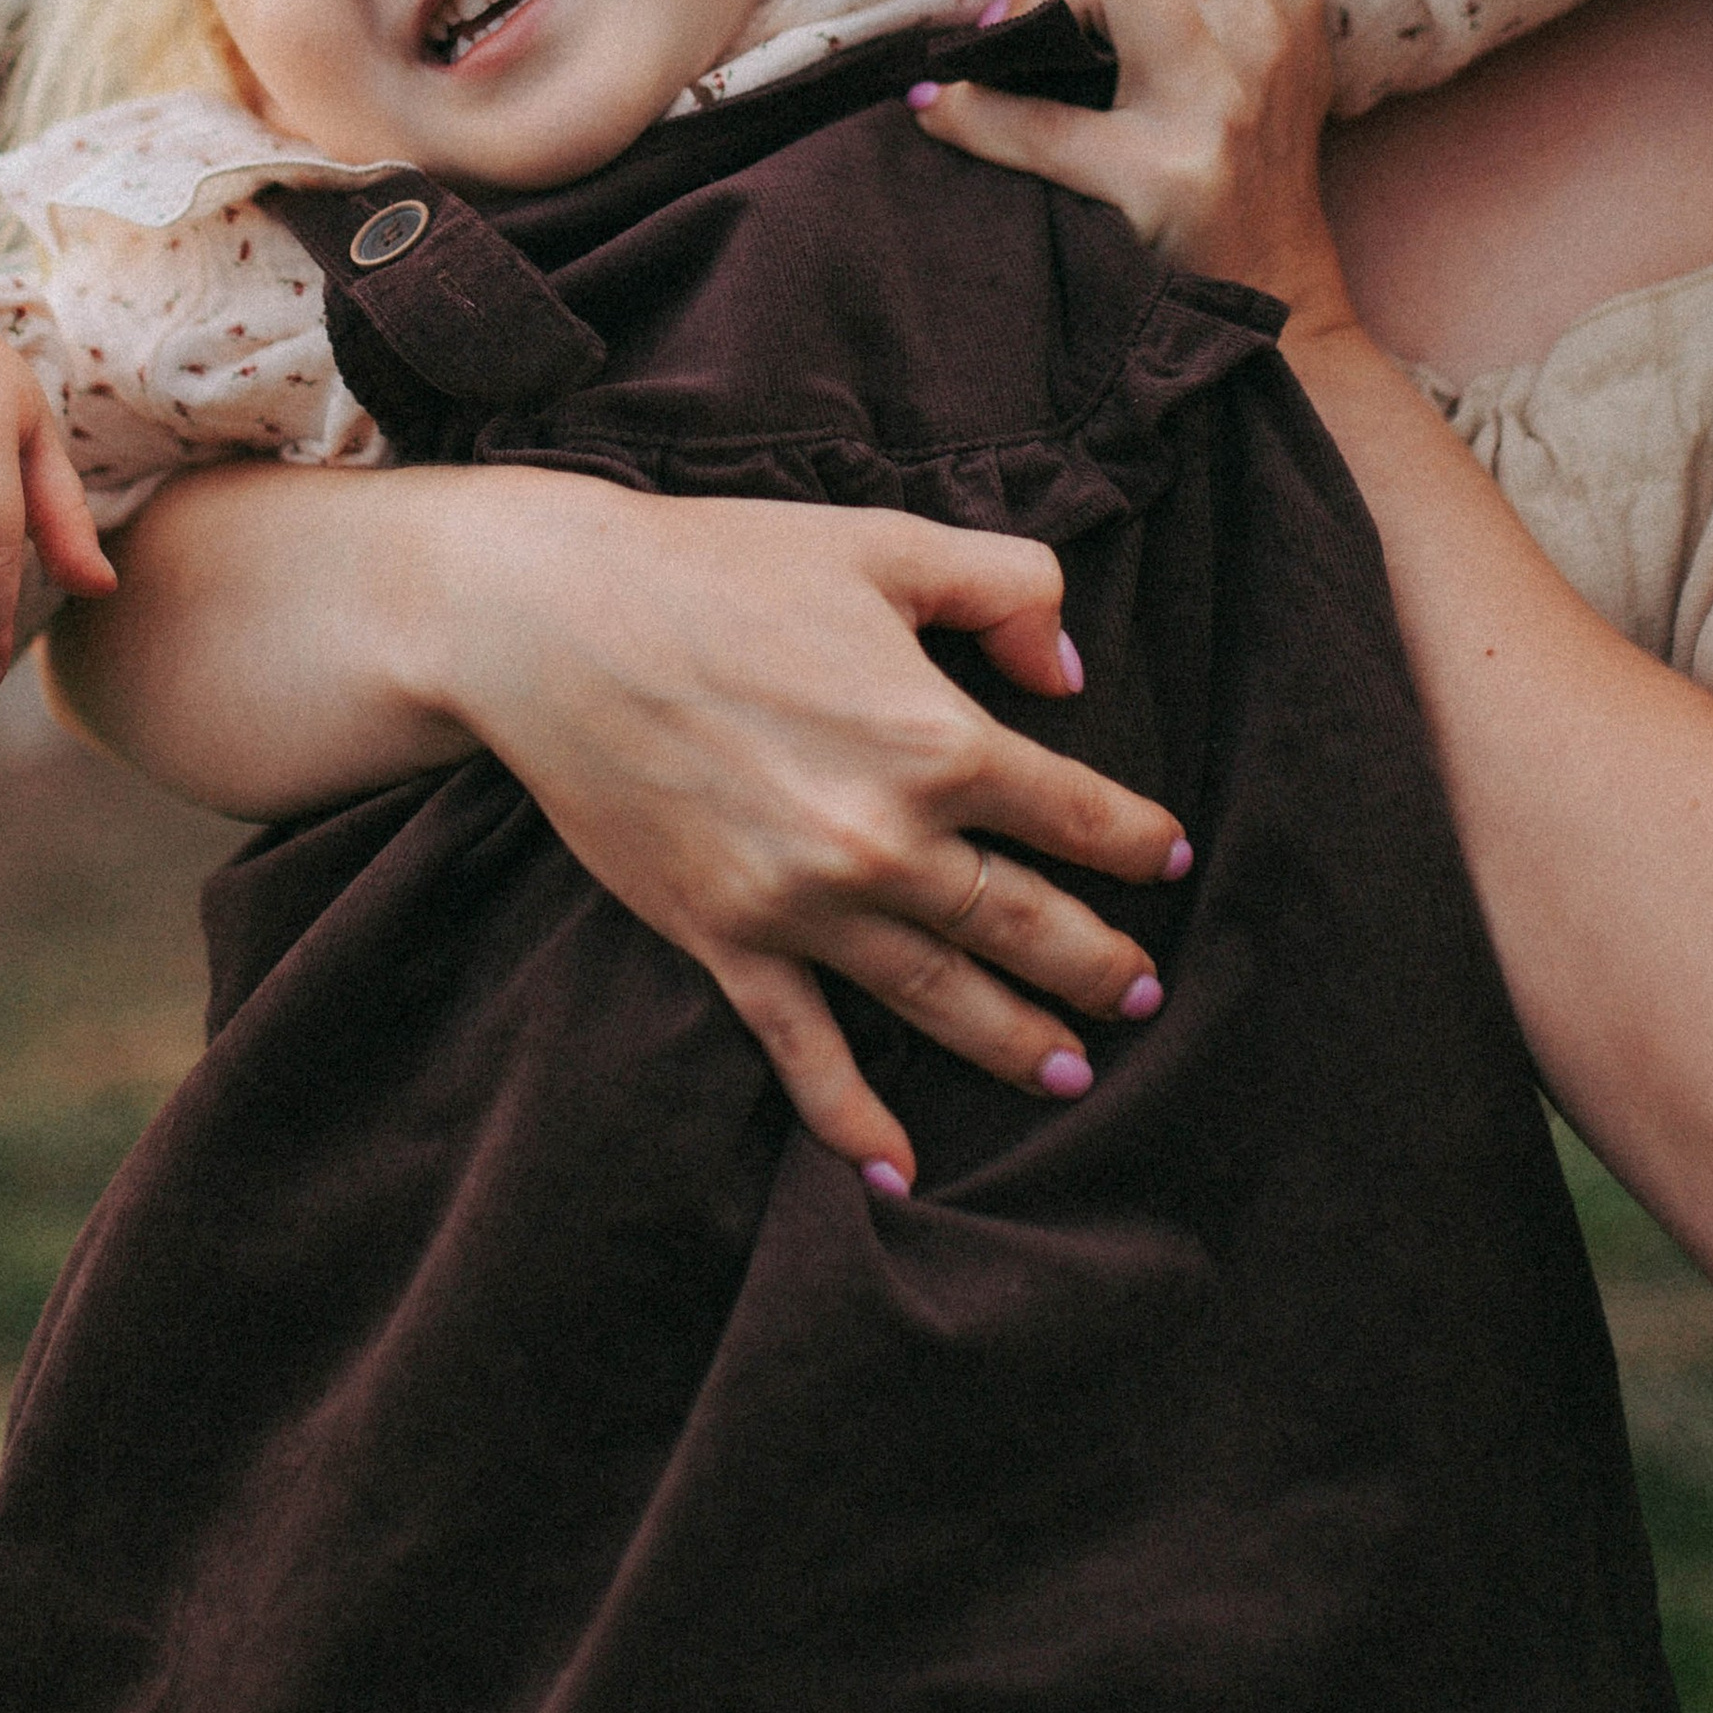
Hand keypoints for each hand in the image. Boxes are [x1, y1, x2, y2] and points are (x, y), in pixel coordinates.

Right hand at [391, 477, 1187, 1187]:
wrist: (547, 623)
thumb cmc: (717, 565)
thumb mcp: (885, 546)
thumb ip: (1006, 588)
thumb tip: (1069, 673)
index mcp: (939, 739)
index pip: (1078, 814)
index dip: (1136, 841)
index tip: (1165, 860)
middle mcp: (887, 841)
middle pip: (1029, 925)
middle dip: (1101, 965)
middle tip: (1143, 994)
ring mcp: (805, 905)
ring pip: (943, 998)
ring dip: (1018, 1042)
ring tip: (1070, 1070)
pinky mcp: (726, 940)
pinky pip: (804, 1049)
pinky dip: (852, 1117)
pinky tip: (899, 1167)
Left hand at [915, 0, 1354, 330]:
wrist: (1275, 305)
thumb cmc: (1240, 168)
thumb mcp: (1254, 53)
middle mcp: (1267, 29)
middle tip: (1028, 21)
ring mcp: (1223, 101)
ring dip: (1032, 7)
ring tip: (1014, 62)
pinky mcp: (1169, 178)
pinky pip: (1040, 124)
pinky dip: (972, 117)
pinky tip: (943, 117)